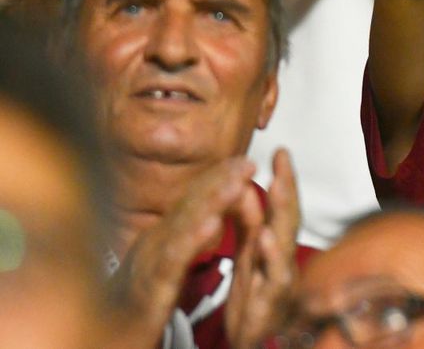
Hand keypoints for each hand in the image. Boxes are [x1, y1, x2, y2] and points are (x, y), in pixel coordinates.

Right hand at [108, 159, 256, 347]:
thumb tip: (211, 214)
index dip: (218, 179)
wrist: (106, 337)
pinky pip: (171, 261)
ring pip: (182, 226)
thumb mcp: (165, 263)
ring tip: (237, 184)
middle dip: (219, 181)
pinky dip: (191, 240)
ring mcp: (149, 262)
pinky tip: (211, 226)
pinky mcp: (150, 288)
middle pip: (188, 205)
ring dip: (211, 202)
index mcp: (161, 236)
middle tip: (247, 162)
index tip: (244, 161)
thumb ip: (184, 239)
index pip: (192, 200)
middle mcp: (153, 242)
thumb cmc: (139, 300)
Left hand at [225, 150, 299, 348]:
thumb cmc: (255, 295)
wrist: (250, 340)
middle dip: (287, 189)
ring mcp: (280, 283)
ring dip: (282, 216)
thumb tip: (247, 184)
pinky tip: (264, 239)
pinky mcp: (269, 306)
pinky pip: (272, 281)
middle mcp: (283, 260)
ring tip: (277, 188)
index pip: (281, 207)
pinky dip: (271, 259)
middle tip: (283, 162)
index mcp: (274, 246)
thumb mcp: (249, 254)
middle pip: (288, 220)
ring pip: (285, 245)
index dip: (283, 179)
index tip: (280, 150)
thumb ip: (249, 220)